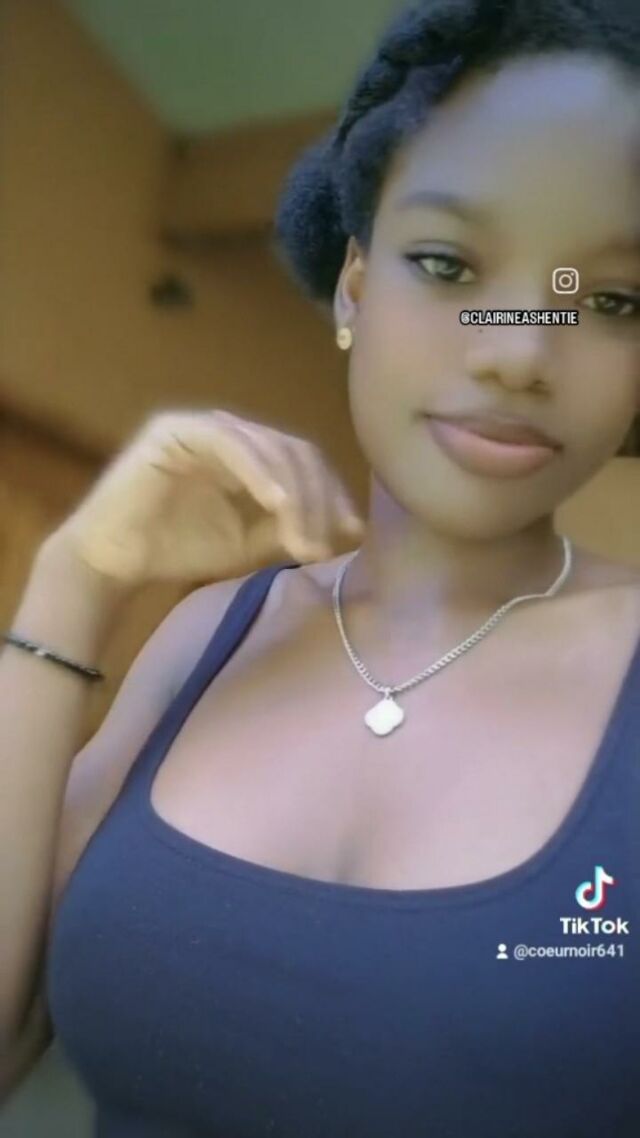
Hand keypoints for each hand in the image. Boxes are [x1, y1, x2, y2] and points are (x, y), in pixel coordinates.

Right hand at [49, 408, 364, 586]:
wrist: (115, 560)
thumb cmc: (178, 550)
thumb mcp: (250, 543)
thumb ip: (290, 528)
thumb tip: (347, 528)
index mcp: (251, 454)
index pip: (304, 461)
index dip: (331, 494)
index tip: (351, 533)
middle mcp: (232, 433)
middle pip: (294, 451)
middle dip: (317, 499)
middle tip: (325, 546)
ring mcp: (205, 427)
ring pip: (269, 447)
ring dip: (294, 495)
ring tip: (305, 539)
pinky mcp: (177, 430)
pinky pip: (229, 444)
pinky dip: (258, 472)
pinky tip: (276, 503)